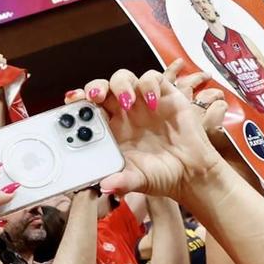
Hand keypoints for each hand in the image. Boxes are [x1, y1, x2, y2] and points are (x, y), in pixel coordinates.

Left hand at [85, 61, 229, 203]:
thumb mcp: (137, 181)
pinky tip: (152, 102)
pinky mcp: (165, 95)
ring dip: (120, 85)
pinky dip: (149, 85)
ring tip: (126, 102)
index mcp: (110, 130)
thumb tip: (104, 186)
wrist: (193, 173)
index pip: (87, 110)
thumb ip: (121, 182)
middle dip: (94, 88)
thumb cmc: (161, 175)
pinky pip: (152, 78)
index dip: (78, 102)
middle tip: (95, 97)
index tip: (71, 101)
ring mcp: (143, 102)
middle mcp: (123, 113)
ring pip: (123, 78)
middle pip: (102, 88)